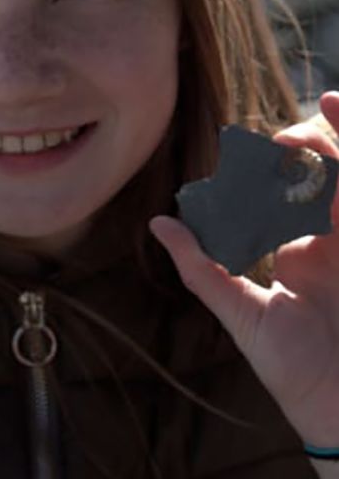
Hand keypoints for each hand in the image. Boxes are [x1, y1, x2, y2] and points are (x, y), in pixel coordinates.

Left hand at [150, 91, 338, 447]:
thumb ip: (202, 268)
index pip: (291, 191)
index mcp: (301, 249)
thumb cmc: (292, 367)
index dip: (280, 160)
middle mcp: (336, 240)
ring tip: (329, 112)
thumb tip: (159, 225)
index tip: (257, 145)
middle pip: (331, 172)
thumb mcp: (241, 313)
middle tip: (287, 137)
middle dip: (315, 141)